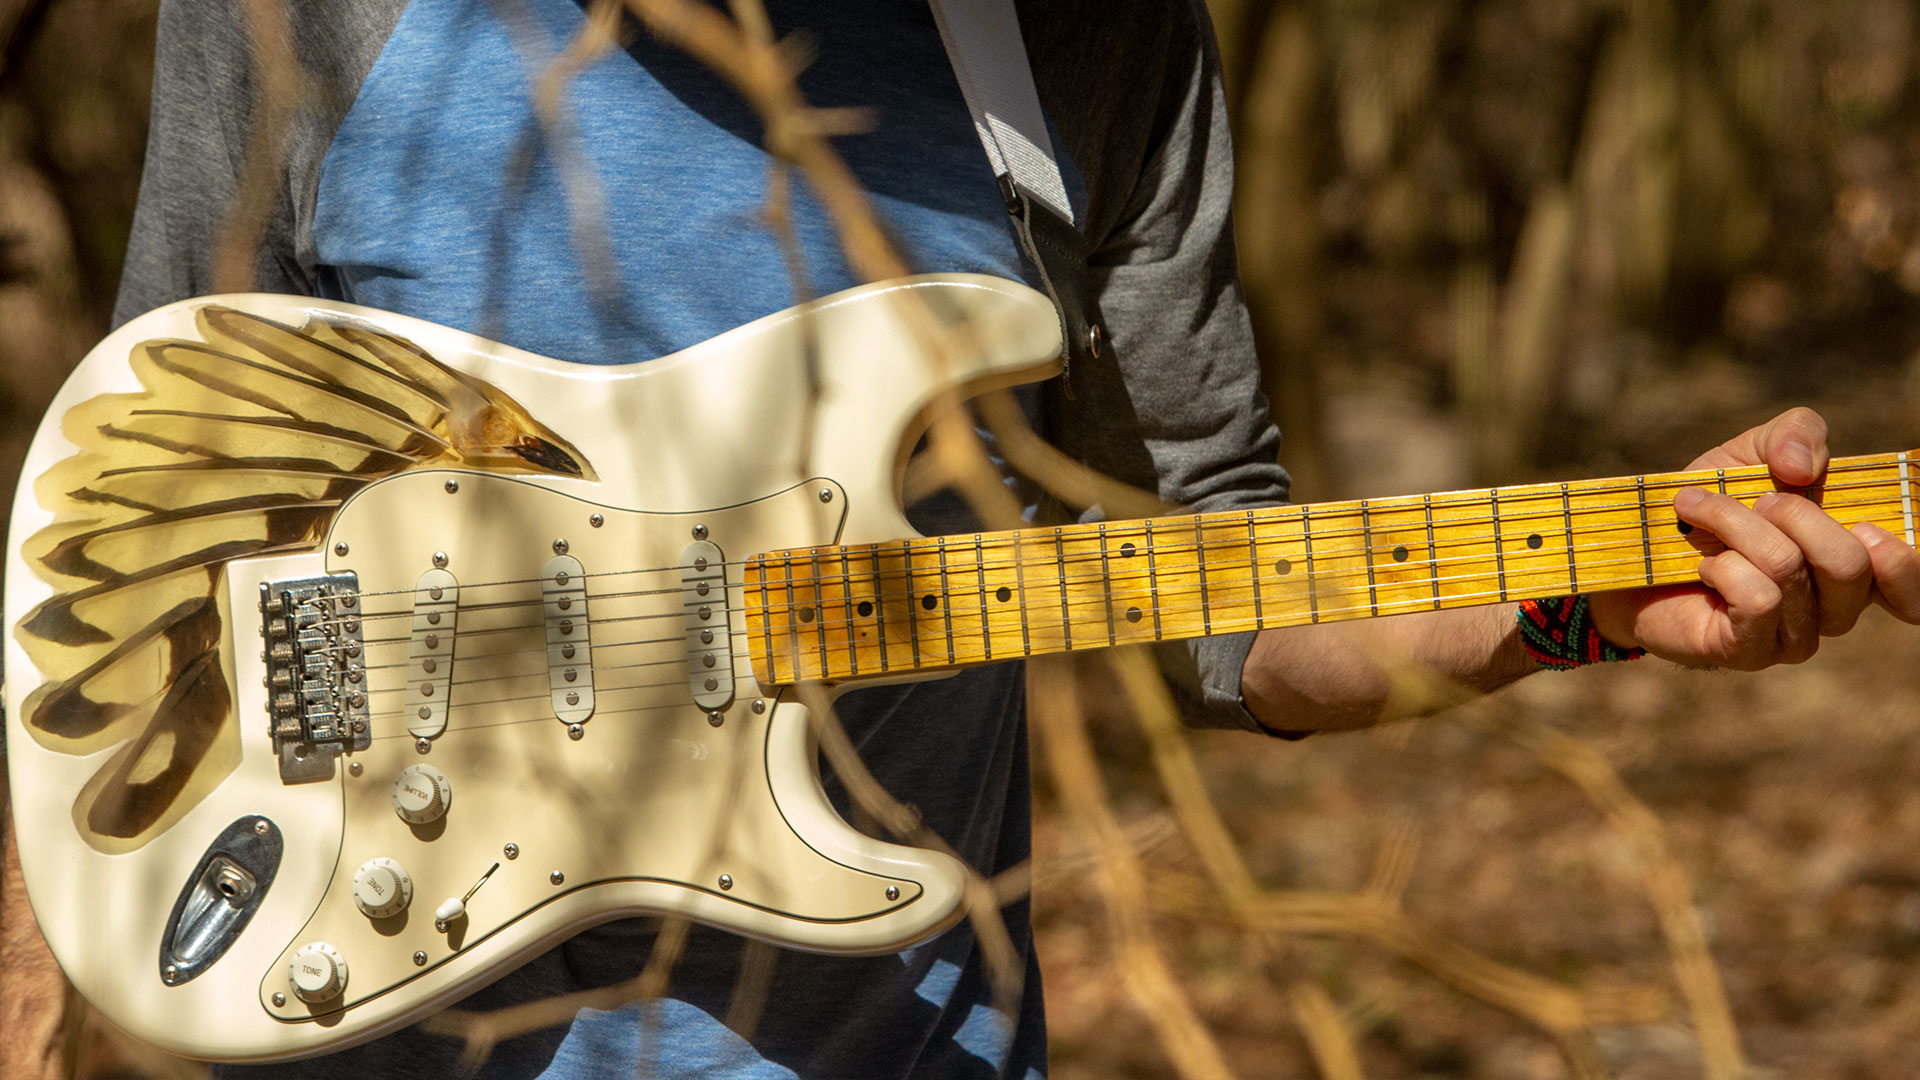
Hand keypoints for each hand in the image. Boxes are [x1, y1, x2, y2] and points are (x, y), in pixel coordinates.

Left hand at [1586, 407, 1919, 669]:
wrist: (1633, 553)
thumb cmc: (1705, 507)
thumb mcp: (1752, 453)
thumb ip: (1797, 435)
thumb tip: (1805, 467)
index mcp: (1854, 563)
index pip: (1912, 588)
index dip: (1906, 561)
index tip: (1866, 524)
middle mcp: (1836, 607)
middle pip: (1851, 563)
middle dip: (1794, 514)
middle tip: (1755, 501)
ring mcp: (1796, 636)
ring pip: (1790, 569)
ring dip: (1737, 526)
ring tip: (1700, 513)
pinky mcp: (1751, 651)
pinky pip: (1758, 599)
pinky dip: (1724, 564)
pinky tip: (1703, 565)